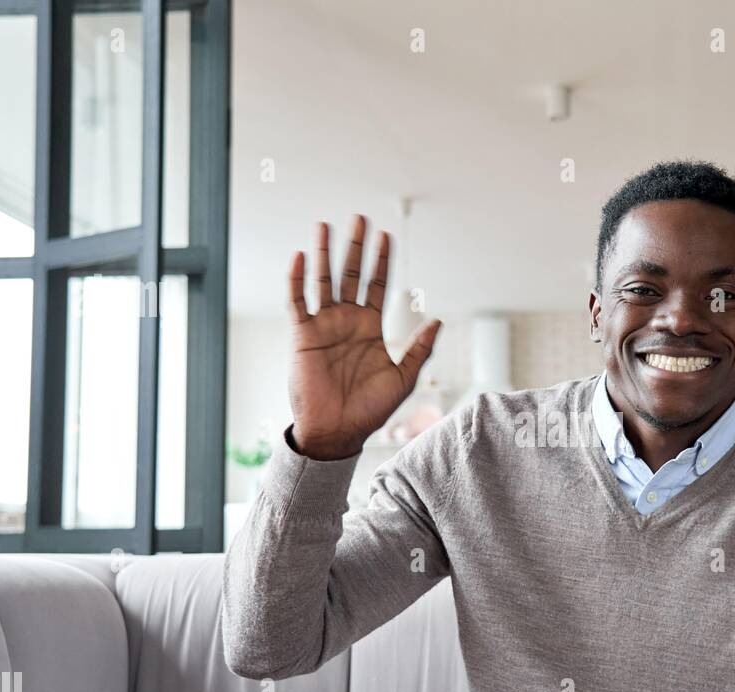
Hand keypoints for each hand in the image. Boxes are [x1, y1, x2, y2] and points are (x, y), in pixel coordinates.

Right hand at [287, 216, 441, 459]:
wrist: (337, 431)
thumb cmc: (369, 409)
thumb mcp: (402, 377)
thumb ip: (419, 349)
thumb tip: (438, 320)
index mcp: (369, 328)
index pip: (377, 285)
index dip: (382, 261)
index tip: (386, 235)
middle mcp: (346, 321)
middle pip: (351, 274)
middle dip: (355, 247)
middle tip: (360, 217)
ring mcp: (323, 326)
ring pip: (322, 280)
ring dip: (322, 253)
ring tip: (324, 225)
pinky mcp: (302, 336)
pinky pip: (297, 302)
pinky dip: (296, 279)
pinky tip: (299, 257)